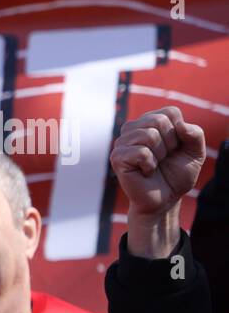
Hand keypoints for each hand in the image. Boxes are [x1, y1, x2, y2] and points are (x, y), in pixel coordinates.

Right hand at [110, 106, 205, 257]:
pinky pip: (141, 152)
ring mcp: (122, 143)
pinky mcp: (117, 158)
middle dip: (170, 143)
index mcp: (150, 122)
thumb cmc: (176, 175)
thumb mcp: (195, 153)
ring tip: (154, 165)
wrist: (164, 199)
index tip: (174, 148)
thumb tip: (181, 126)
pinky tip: (145, 172)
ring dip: (159, 155)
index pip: (170, 112)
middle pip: (159, 121)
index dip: (179, 132)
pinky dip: (149, 165)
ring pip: (149, 135)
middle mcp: (133, 129)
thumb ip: (195, 134)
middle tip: (163, 158)